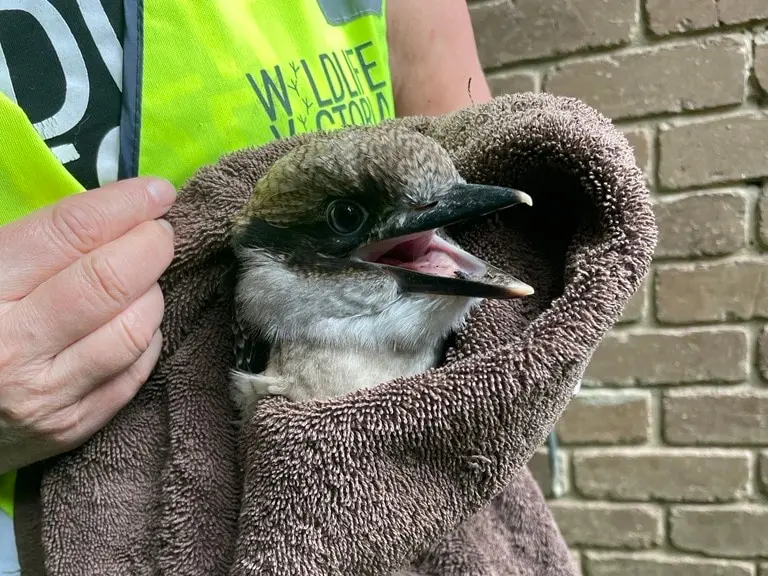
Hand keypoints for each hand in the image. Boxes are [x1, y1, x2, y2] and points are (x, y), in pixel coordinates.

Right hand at [0, 178, 175, 472]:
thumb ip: (25, 239)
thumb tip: (104, 207)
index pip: (71, 232)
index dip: (124, 204)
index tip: (157, 191)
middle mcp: (15, 346)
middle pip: (112, 280)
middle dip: (151, 245)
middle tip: (159, 231)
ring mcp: (47, 394)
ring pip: (134, 330)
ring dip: (152, 293)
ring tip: (142, 278)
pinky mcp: (73, 427)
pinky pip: (135, 373)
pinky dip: (147, 338)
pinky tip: (135, 320)